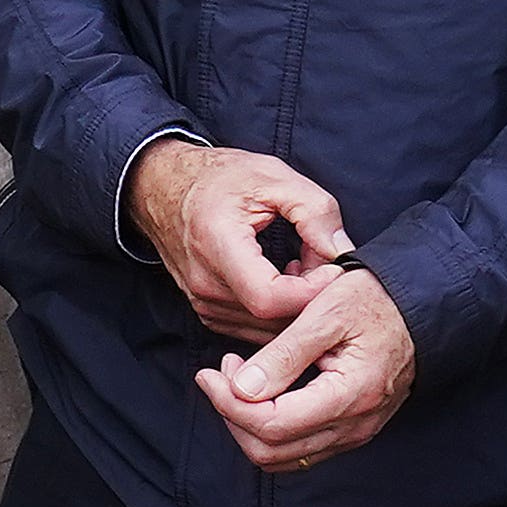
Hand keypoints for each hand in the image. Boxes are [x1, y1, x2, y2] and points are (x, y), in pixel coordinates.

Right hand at [132, 140, 351, 341]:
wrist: (164, 188)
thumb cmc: (217, 179)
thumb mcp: (273, 177)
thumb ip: (314, 211)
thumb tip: (342, 250)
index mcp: (218, 246)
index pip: (270, 297)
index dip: (311, 291)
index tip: (334, 268)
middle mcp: (205, 284)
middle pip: (273, 319)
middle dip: (311, 298)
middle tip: (327, 264)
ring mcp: (203, 303)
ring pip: (266, 329)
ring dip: (297, 307)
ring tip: (306, 268)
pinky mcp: (207, 311)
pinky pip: (253, 327)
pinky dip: (279, 313)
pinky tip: (286, 280)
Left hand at [199, 269, 417, 473]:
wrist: (420, 306)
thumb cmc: (376, 299)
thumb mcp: (326, 311)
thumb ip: (284, 354)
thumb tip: (241, 389)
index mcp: (350, 396)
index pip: (271, 425)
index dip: (228, 404)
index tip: (210, 372)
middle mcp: (354, 426)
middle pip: (270, 452)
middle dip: (233, 415)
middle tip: (222, 373)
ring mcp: (354, 433)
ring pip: (281, 457)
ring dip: (248, 424)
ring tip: (239, 379)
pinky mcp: (351, 430)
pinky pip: (299, 449)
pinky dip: (270, 427)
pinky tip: (263, 390)